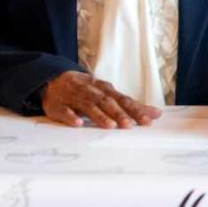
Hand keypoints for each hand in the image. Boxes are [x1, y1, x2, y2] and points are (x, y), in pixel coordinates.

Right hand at [40, 71, 160, 128]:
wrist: (54, 80)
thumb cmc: (86, 90)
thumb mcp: (106, 94)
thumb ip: (127, 105)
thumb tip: (153, 113)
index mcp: (105, 90)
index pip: (124, 100)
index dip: (137, 109)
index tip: (151, 118)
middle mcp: (93, 93)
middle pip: (109, 103)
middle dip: (121, 114)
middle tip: (131, 125)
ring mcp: (75, 98)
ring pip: (89, 106)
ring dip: (100, 116)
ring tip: (110, 126)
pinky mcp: (59, 105)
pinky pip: (64, 111)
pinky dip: (71, 116)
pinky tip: (77, 123)